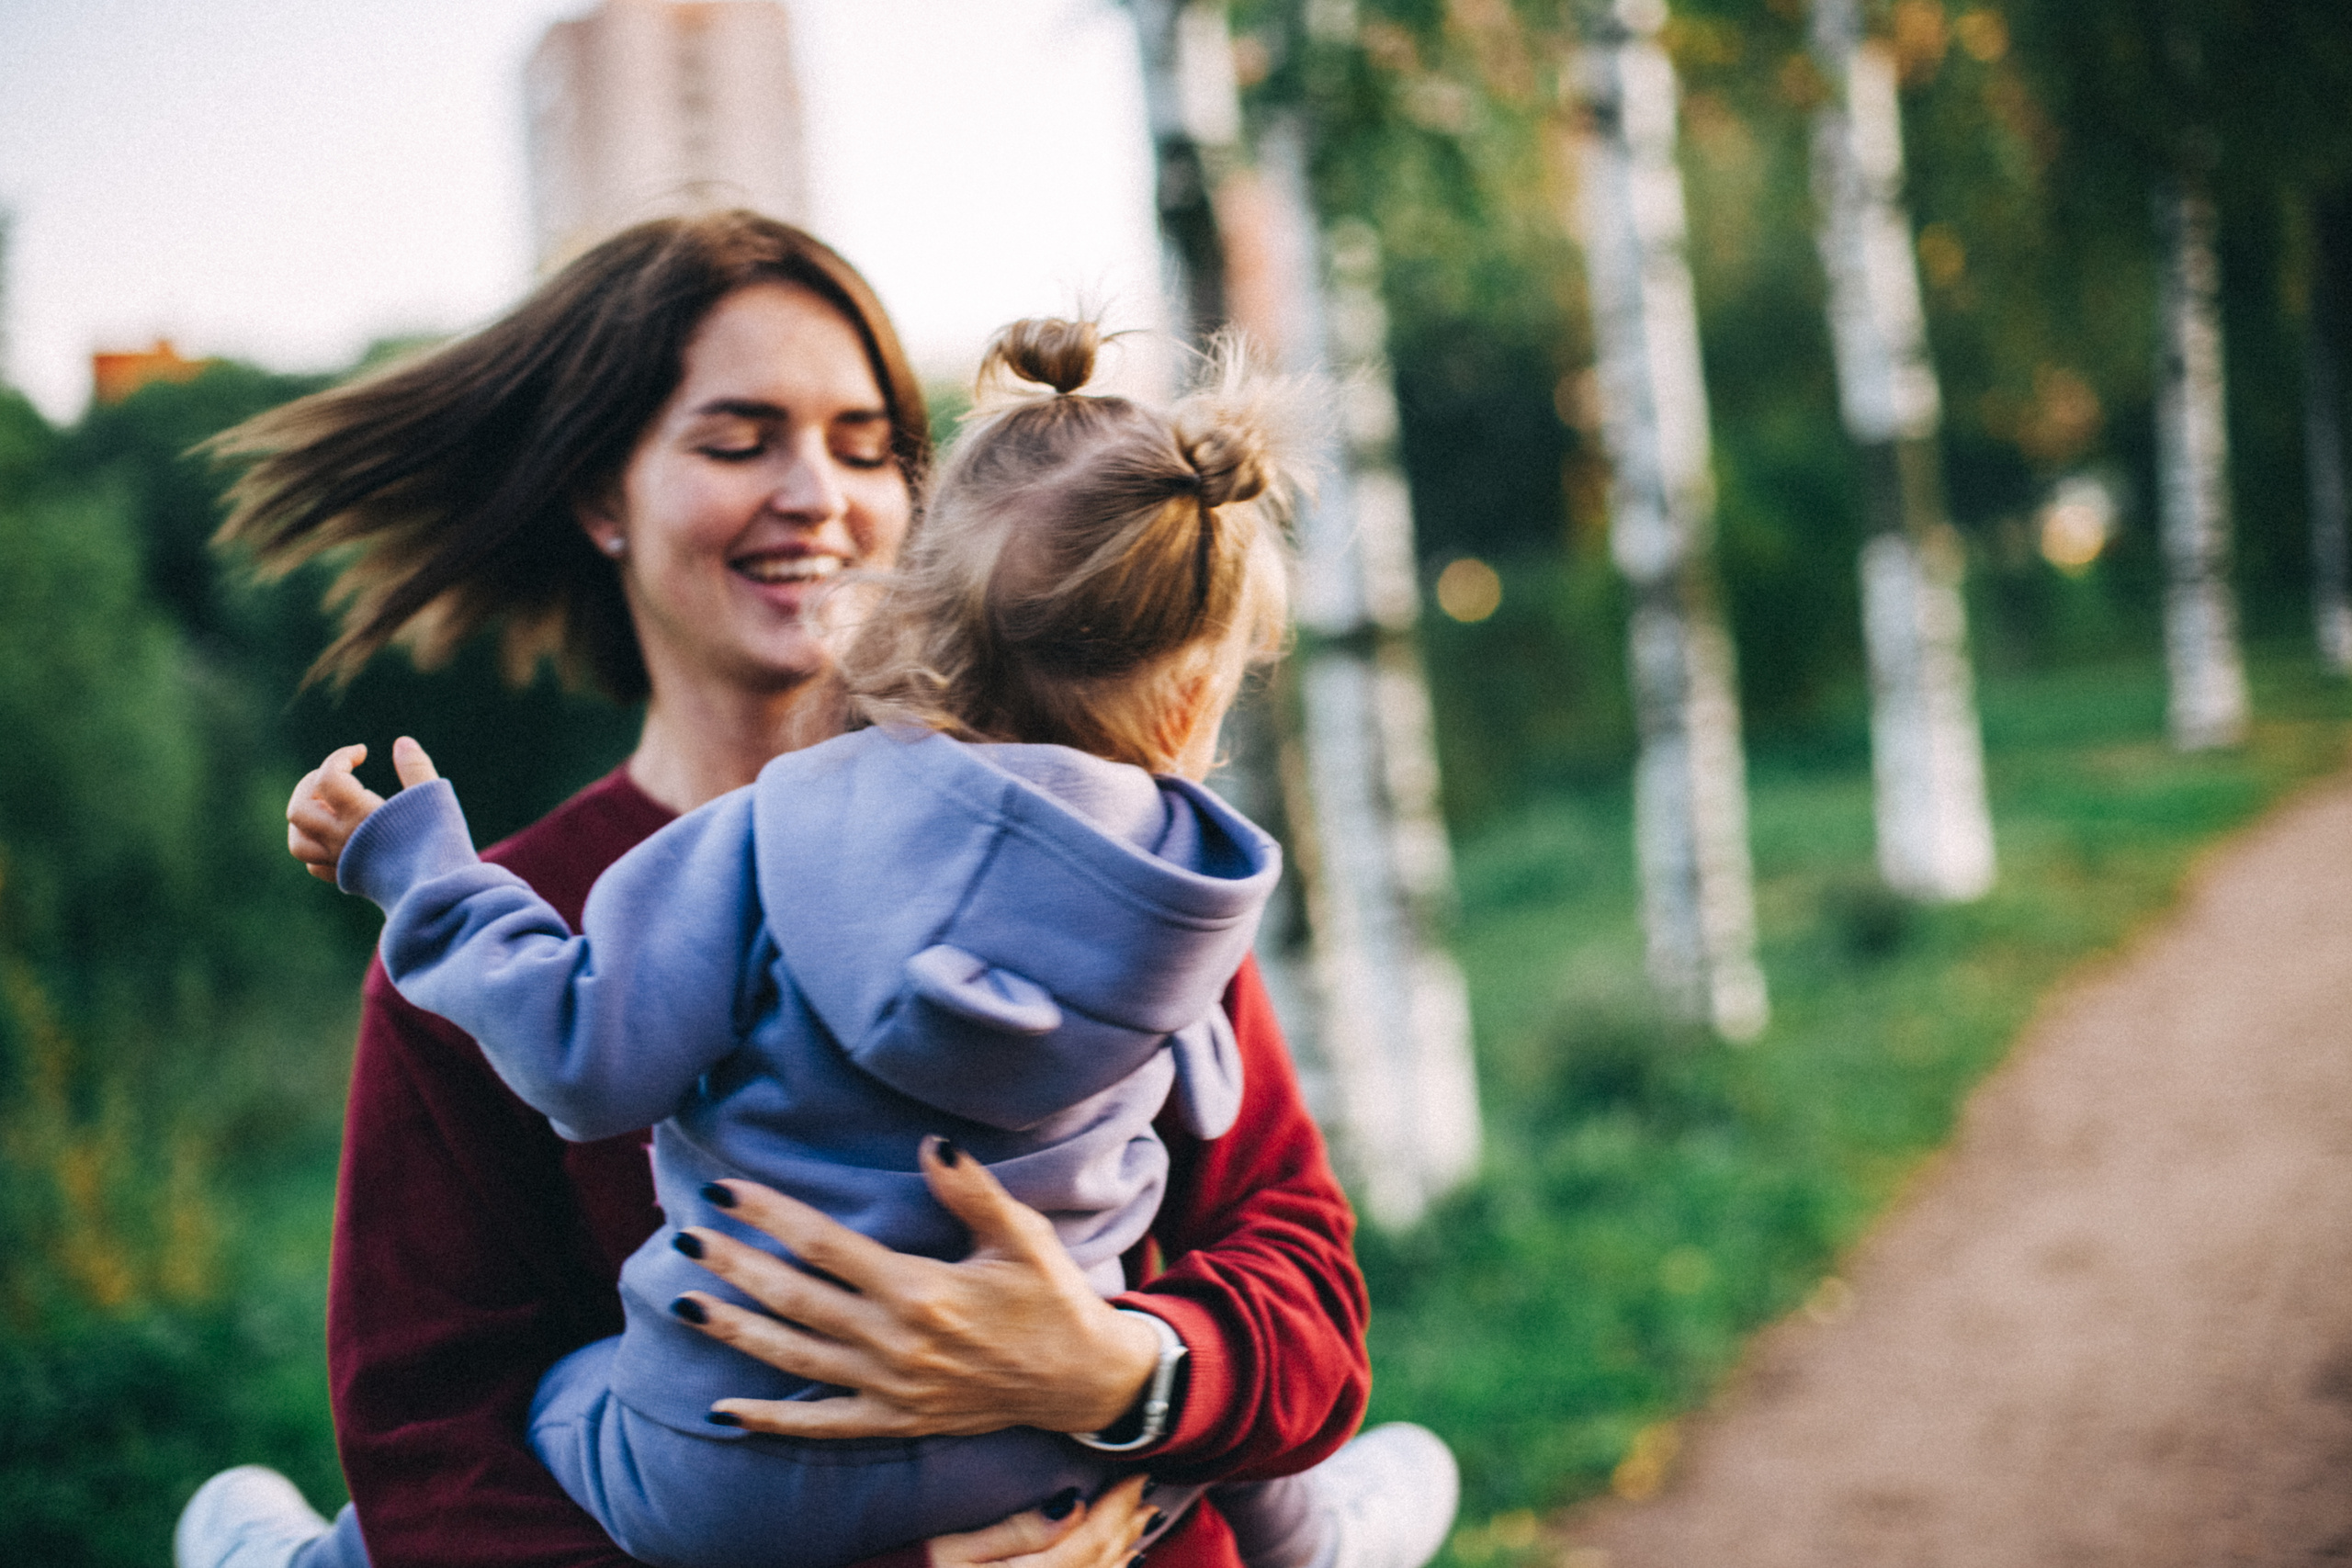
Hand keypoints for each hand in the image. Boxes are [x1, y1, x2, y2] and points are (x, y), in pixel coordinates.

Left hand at [286, 736, 439, 882]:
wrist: (442, 896)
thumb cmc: (441, 845)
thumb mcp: (434, 799)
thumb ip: (416, 768)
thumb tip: (402, 742)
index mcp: (360, 815)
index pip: (328, 778)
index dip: (341, 756)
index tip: (362, 751)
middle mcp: (342, 839)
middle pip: (299, 808)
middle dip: (312, 783)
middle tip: (340, 775)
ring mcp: (341, 862)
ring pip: (297, 840)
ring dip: (305, 816)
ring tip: (328, 804)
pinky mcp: (347, 879)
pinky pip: (314, 864)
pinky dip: (317, 845)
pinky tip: (337, 835)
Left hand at [677, 1137, 1163, 1438]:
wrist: (1083, 1380)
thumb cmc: (1053, 1299)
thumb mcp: (1023, 1237)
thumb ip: (973, 1192)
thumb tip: (931, 1144)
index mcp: (920, 1290)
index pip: (825, 1245)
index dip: (770, 1215)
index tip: (724, 1190)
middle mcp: (896, 1342)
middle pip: (795, 1299)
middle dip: (734, 1266)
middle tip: (683, 1236)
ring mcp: (891, 1389)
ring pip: (794, 1359)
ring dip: (734, 1332)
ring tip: (683, 1303)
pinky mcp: (896, 1421)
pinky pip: (821, 1426)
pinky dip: (771, 1421)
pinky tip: (724, 1411)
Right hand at [927, 1476, 1153, 1567]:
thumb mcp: (946, 1552)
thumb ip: (1015, 1533)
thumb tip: (1075, 1504)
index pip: (1089, 1540)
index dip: (1118, 1506)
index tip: (1138, 1474)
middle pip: (1098, 1565)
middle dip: (1126, 1528)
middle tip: (1146, 1494)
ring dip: (1120, 1554)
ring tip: (1138, 1526)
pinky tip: (1111, 1566)